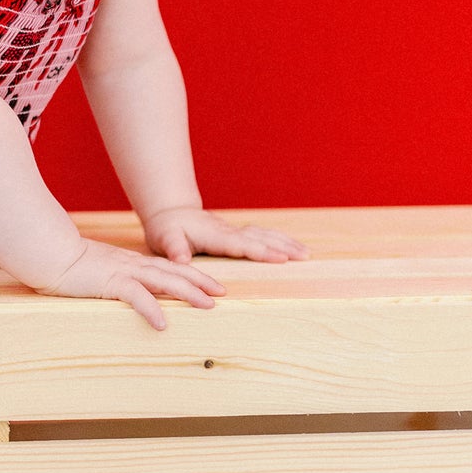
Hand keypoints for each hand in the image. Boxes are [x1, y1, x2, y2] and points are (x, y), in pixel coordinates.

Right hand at [44, 238, 226, 330]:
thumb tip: (125, 293)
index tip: (212, 285)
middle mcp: (131, 265)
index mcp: (130, 263)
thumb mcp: (98, 273)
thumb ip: (113, 280)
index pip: (168, 268)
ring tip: (208, 305)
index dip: (192, 275)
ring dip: (187, 292)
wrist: (47, 253)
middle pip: (174, 272)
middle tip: (222, 293)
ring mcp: (122, 272)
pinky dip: (150, 309)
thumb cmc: (67, 264)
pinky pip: (135, 296)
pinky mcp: (109, 282)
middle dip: (200, 282)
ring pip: (162, 281)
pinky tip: (162, 324)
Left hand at [142, 205, 308, 264]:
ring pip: (264, 234)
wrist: (171, 213)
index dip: (261, 251)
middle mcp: (229, 231)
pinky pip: (262, 235)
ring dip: (286, 242)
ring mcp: (235, 231)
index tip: (281, 257)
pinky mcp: (237, 234)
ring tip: (306, 254)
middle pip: (260, 238)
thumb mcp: (165, 238)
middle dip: (283, 247)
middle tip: (305, 257)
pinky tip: (293, 247)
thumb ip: (174, 248)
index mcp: (215, 236)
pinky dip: (280, 240)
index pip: (242, 245)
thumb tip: (181, 259)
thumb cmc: (167, 229)